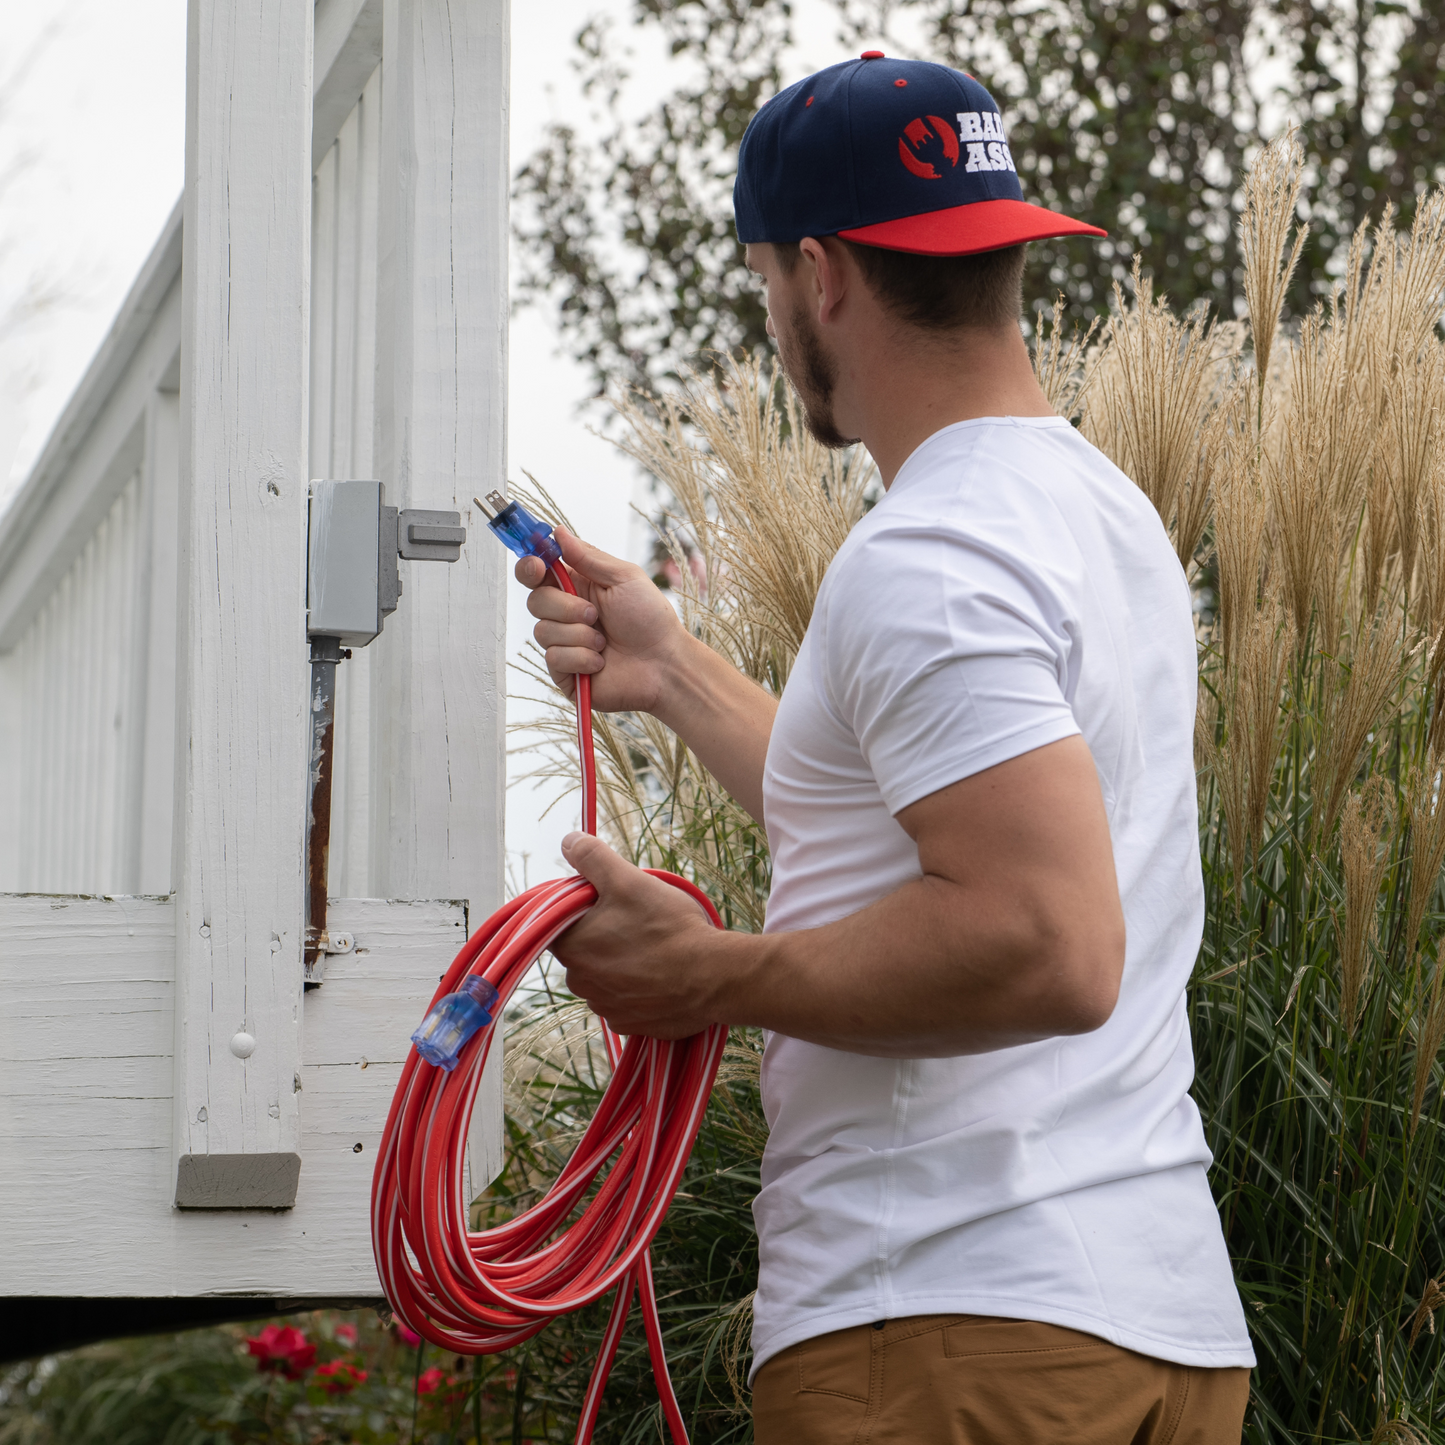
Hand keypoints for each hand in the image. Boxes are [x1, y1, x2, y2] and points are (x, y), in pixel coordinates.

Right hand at [518, 528, 688, 714]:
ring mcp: (564, 643)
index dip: (530, 566)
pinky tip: (601, 662)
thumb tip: (559, 532)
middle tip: (594, 614)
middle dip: (565, 606)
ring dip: (578, 635)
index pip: (538, 573)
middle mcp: (566, 614)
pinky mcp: (565, 671)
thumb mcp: (624, 578)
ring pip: (543, 631)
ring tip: (604, 641)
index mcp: (577, 587)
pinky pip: (554, 658)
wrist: (664, 663)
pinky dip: (581, 658)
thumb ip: (589, 557)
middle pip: (535, 601)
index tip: (537, 565)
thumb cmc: (650, 619)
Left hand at [553, 832, 727, 1038]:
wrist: (712, 977)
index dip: (583, 911)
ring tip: (656, 949)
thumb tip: (568, 840)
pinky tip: (663, 975)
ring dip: (622, 966)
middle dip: (604, 938)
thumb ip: (593, 858)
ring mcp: (606, 1008)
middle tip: (640, 923)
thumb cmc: (668, 927)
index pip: (560, 925)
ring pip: (606, 978)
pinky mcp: (631, 1025)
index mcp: (572, 948)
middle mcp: (581, 983)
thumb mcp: (628, 880)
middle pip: (584, 952)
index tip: (611, 904)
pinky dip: (640, 990)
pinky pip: (627, 1002)